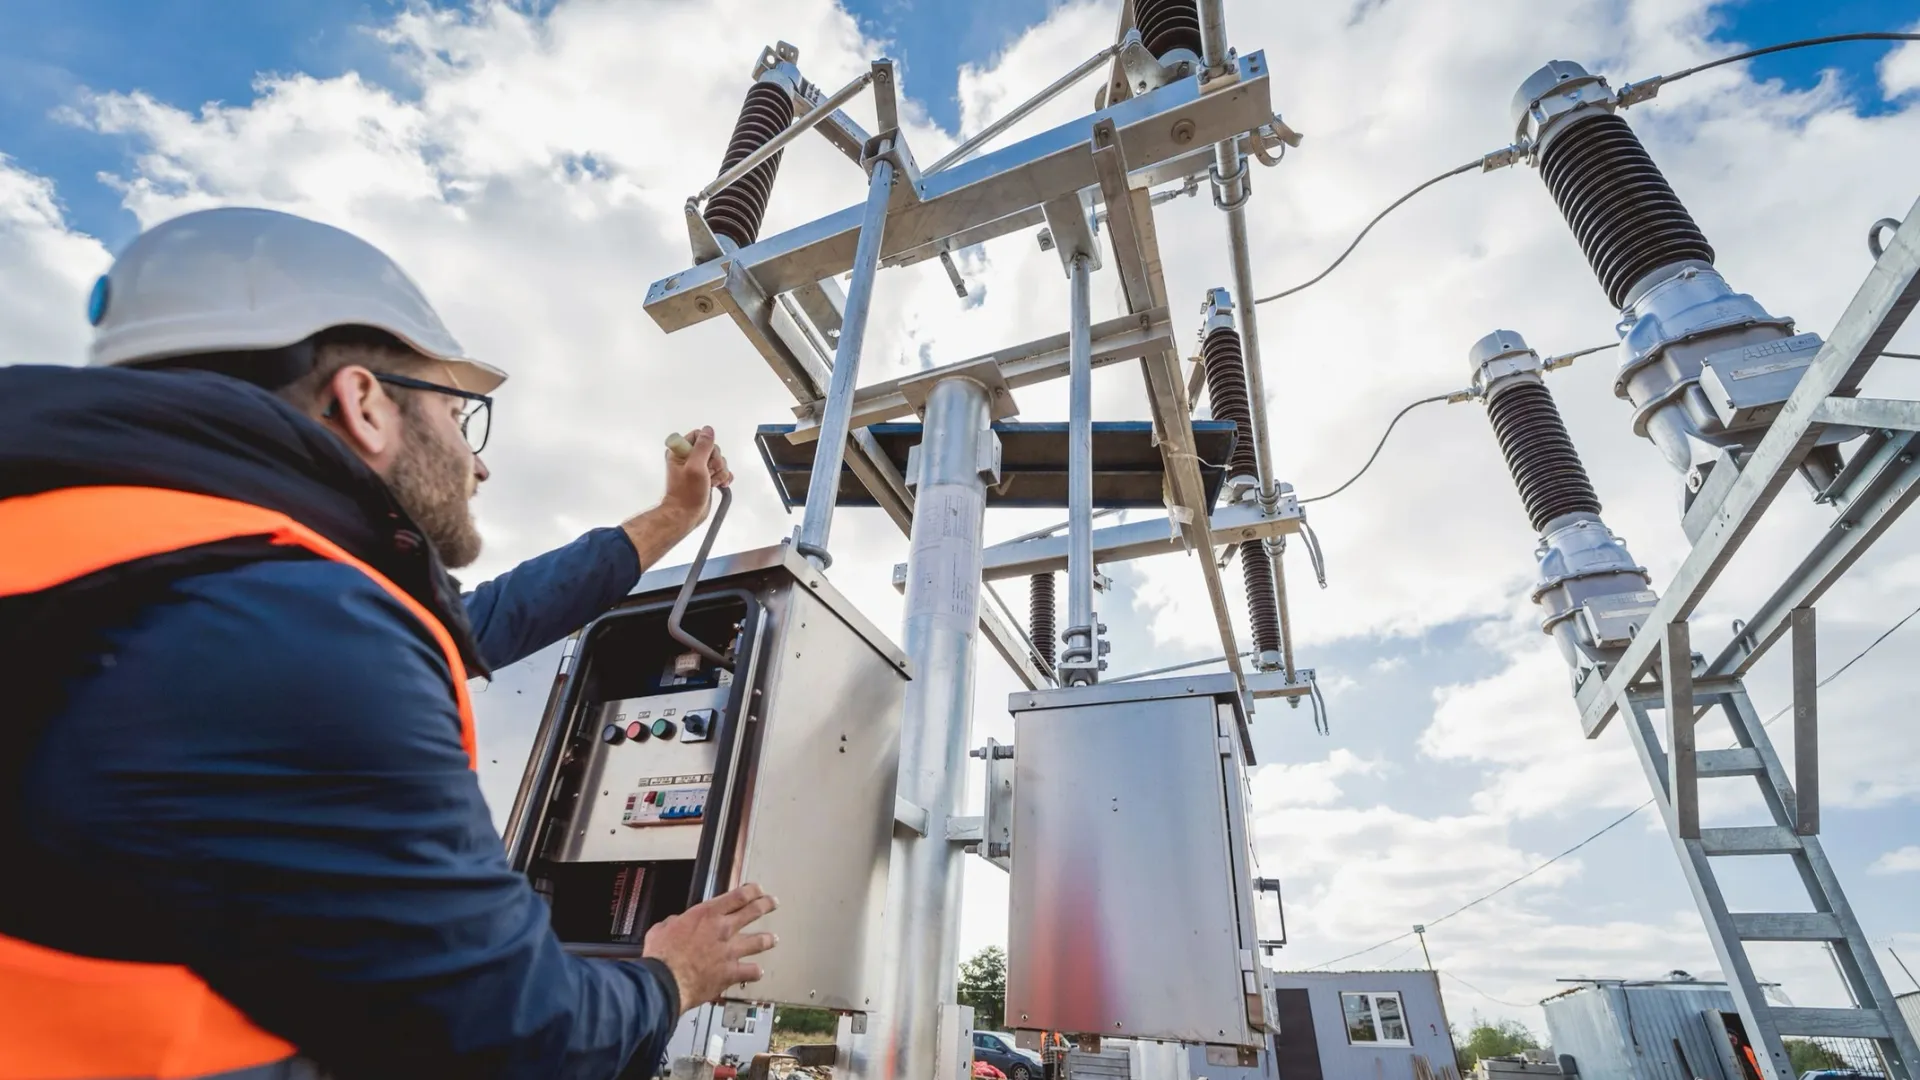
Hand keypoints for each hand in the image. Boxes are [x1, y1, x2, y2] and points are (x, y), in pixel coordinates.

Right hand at [642, 883, 777, 1009]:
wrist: (664, 982)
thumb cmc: (660, 956)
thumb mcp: (661, 929)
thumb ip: (674, 923)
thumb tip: (675, 924)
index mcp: (707, 914)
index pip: (738, 896)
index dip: (752, 890)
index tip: (757, 889)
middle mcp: (723, 929)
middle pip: (753, 911)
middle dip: (766, 905)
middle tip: (772, 903)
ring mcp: (730, 951)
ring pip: (758, 941)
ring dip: (767, 940)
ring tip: (773, 939)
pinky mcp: (731, 973)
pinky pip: (751, 972)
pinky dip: (755, 972)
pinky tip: (757, 972)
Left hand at [660, 426, 732, 530]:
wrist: (686, 514)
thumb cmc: (686, 494)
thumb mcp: (695, 467)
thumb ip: (703, 446)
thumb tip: (708, 430)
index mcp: (680, 451)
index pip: (699, 436)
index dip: (707, 446)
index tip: (705, 459)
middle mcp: (689, 457)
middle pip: (713, 448)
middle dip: (716, 462)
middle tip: (707, 473)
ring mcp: (698, 467)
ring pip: (719, 460)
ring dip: (720, 472)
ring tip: (710, 482)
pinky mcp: (707, 477)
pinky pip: (722, 471)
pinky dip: (723, 478)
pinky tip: (718, 484)